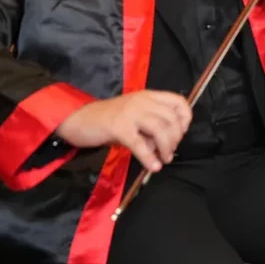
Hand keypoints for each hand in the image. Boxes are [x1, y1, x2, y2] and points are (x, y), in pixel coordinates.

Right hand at [55, 91, 190, 172]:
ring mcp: (130, 113)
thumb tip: (165, 146)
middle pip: (171, 118)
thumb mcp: (134, 118)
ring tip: (164, 160)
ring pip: (160, 129)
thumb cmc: (108, 120)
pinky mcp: (119, 127)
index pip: (178, 101)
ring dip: (166, 148)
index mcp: (148, 96)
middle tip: (170, 152)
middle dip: (176, 138)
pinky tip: (154, 166)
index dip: (186, 118)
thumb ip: (150, 127)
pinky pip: (140, 144)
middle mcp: (142, 101)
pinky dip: (150, 158)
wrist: (79, 120)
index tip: (182, 132)